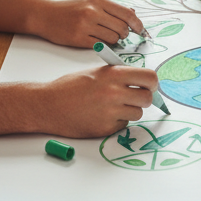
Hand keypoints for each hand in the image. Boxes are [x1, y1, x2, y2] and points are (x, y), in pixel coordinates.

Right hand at [35, 0, 143, 48]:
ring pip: (113, 39)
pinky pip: (101, 46)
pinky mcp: (79, 39)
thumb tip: (133, 14)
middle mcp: (93, 11)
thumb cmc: (70, 10)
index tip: (140, 30)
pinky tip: (98, 42)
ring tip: (106, 37)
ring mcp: (86, 25)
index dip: (137, 24)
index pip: (126, 13)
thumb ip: (111, 8)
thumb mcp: (91, 2)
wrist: (45, 15)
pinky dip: (103, 46)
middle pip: (122, 27)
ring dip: (114, 41)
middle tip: (120, 35)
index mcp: (98, 1)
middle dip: (124, 34)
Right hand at [37, 64, 158, 137]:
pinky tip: (102, 115)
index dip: (152, 83)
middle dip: (144, 98)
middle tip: (134, 98)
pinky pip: (123, 125)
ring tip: (113, 106)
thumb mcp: (96, 72)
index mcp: (113, 74)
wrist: (48, 105)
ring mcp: (110, 112)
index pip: (149, 77)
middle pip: (147, 98)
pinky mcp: (105, 128)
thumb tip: (141, 81)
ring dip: (130, 111)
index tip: (149, 86)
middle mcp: (114, 93)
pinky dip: (117, 121)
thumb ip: (119, 75)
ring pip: (137, 113)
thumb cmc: (69, 87)